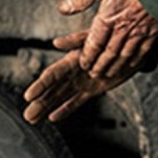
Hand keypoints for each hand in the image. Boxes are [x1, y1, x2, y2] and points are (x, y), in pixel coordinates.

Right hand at [22, 32, 136, 123]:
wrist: (129, 48)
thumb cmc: (111, 38)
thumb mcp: (93, 38)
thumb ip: (75, 41)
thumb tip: (56, 43)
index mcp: (71, 60)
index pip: (52, 75)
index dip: (40, 86)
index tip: (28, 97)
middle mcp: (73, 73)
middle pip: (52, 90)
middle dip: (40, 103)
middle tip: (27, 116)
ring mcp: (81, 82)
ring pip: (61, 98)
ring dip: (47, 108)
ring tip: (33, 119)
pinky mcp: (93, 90)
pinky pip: (77, 102)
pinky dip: (66, 109)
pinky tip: (53, 117)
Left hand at [58, 0, 157, 77]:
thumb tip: (62, 9)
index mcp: (107, 19)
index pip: (94, 44)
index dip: (88, 56)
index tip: (83, 64)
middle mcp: (122, 31)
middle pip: (108, 54)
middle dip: (100, 65)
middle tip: (94, 74)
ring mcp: (138, 34)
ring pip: (124, 56)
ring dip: (116, 67)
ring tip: (109, 74)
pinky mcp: (152, 34)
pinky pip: (142, 52)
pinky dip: (135, 61)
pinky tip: (132, 65)